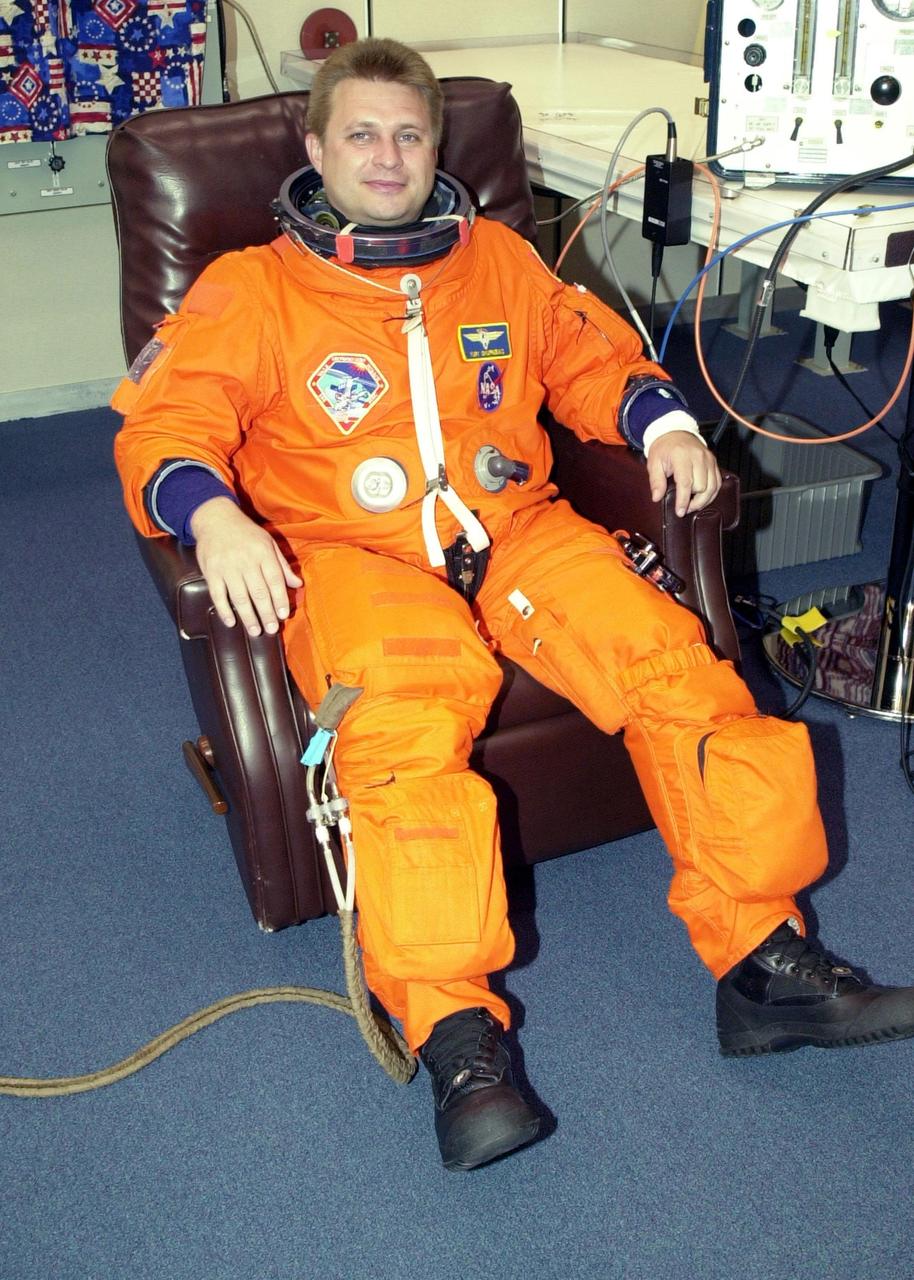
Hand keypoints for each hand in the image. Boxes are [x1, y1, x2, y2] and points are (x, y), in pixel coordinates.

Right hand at [190, 497, 302, 636]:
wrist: (216, 518)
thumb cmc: (246, 533)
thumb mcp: (268, 543)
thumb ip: (282, 565)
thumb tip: (297, 585)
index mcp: (263, 553)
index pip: (275, 580)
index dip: (280, 599)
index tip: (284, 615)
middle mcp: (246, 561)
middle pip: (259, 592)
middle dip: (267, 613)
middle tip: (272, 629)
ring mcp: (227, 567)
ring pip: (240, 597)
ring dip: (248, 616)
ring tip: (256, 631)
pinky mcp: (211, 571)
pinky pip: (218, 594)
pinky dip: (224, 610)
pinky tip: (231, 622)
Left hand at [646, 430, 721, 516]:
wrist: (675, 432)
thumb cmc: (664, 448)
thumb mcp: (654, 463)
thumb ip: (656, 481)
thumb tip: (657, 497)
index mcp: (682, 456)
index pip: (686, 483)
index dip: (683, 500)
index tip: (680, 511)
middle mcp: (698, 457)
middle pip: (702, 487)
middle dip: (693, 501)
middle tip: (683, 507)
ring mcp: (708, 459)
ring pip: (713, 487)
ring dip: (704, 500)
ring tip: (692, 505)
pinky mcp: (714, 462)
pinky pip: (718, 482)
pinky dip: (712, 493)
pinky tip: (703, 498)